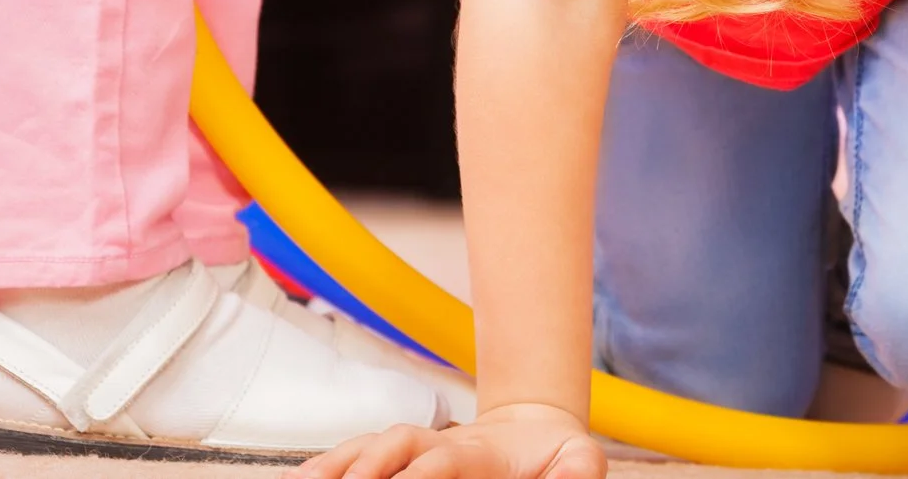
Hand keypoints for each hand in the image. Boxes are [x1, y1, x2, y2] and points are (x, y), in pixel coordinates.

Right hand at [293, 403, 604, 478]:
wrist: (538, 431)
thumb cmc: (558, 458)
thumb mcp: (580, 460)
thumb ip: (577, 470)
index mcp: (480, 452)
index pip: (443, 461)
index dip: (423, 474)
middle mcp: (438, 445)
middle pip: (394, 448)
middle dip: (367, 469)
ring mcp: (415, 450)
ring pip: (367, 450)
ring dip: (335, 466)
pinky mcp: (399, 460)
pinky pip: (355, 458)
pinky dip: (326, 467)